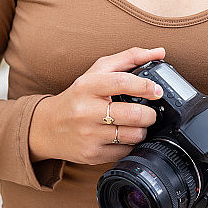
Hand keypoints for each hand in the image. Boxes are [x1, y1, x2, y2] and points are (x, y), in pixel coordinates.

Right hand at [28, 47, 165, 164]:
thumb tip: (159, 52)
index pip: (122, 82)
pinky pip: (125, 151)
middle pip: (133, 114)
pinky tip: (124, 136)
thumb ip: (129, 58)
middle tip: (150, 112)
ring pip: (133, 135)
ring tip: (137, 124)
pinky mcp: (91, 155)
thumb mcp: (97, 71)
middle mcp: (85, 111)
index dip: (146, 86)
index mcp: (87, 86)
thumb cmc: (78, 96)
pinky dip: (131, 144)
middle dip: (150, 114)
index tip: (158, 90)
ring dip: (143, 130)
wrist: (48, 127)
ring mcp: (88, 135)